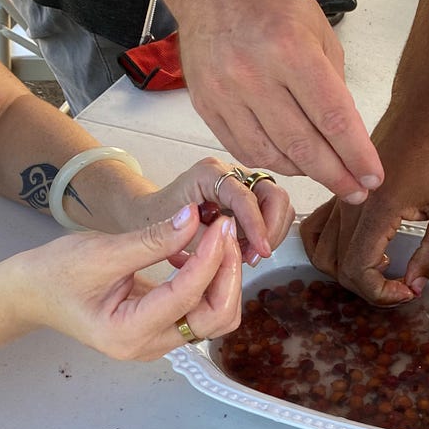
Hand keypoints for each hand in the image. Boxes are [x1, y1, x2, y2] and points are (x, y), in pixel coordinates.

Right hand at [15, 206, 242, 359]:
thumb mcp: (102, 252)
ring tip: (217, 240)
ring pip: (213, 318)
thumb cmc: (55, 274)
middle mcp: (148, 346)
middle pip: (213, 319)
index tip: (220, 226)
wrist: (32, 293)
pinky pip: (199, 310)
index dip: (210, 259)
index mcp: (128, 333)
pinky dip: (209, 283)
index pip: (186, 297)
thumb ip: (152, 240)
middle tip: (224, 232)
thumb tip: (193, 218)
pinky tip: (199, 253)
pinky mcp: (161, 328)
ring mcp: (157, 341)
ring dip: (222, 279)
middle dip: (225, 274)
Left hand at [135, 157, 292, 265]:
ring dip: (272, 231)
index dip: (257, 224)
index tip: (261, 249)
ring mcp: (241, 183)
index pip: (245, 196)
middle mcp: (230, 173)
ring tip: (251, 254)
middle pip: (273, 193)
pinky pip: (271, 211)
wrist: (150, 213)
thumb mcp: (173, 234)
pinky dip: (267, 232)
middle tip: (258, 254)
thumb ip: (204, 240)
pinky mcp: (247, 196)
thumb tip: (232, 240)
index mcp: (209, 174)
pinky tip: (250, 248)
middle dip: (271, 227)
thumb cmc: (157, 218)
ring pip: (278, 202)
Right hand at [171, 0, 382, 204]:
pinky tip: (291, 162)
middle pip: (303, 146)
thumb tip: (347, 136)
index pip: (333, 118)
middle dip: (336, 176)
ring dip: (304, 173)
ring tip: (326, 173)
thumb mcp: (319, 29)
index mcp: (290, 49)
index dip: (356, 155)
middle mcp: (253, 74)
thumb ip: (335, 84)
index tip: (373, 177)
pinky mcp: (205, 104)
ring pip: (271, 156)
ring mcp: (224, 92)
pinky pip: (243, 150)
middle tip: (357, 191)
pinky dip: (271, 162)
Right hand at [299, 110, 428, 305]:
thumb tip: (414, 286)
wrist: (423, 112)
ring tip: (382, 268)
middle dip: (371, 288)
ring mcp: (338, 198)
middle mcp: (350, 204)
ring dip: (349, 273)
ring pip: (321, 254)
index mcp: (378, 208)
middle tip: (403, 284)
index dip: (381, 293)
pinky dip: (329, 251)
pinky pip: (315, 231)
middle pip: (339, 268)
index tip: (408, 290)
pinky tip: (361, 250)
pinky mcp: (336, 192)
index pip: (358, 270)